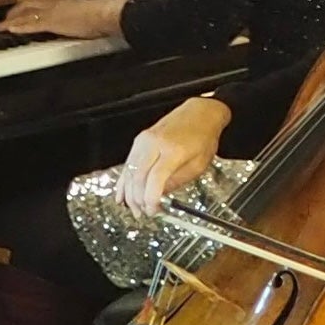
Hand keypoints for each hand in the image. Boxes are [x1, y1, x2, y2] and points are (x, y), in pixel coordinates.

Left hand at [0, 0, 120, 39]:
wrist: (106, 14)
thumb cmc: (101, 15)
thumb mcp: (83, 14)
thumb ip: (74, 18)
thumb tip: (73, 23)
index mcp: (61, 2)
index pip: (38, 1)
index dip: (25, 6)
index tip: (17, 10)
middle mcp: (54, 4)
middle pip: (27, 4)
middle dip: (14, 11)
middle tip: (4, 19)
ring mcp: (52, 13)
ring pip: (26, 14)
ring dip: (11, 20)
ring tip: (0, 26)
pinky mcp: (53, 22)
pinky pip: (32, 24)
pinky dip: (20, 26)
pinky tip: (11, 29)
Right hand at [118, 97, 229, 219]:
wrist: (200, 113)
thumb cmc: (203, 136)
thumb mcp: (198, 165)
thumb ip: (177, 182)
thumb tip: (160, 197)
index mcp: (173, 150)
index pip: (155, 179)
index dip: (151, 199)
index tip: (153, 210)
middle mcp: (155, 143)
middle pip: (138, 176)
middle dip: (138, 199)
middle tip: (144, 212)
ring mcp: (144, 140)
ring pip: (129, 171)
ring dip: (129, 193)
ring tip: (134, 208)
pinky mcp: (140, 140)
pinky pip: (127, 163)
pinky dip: (124, 180)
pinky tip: (121, 193)